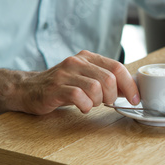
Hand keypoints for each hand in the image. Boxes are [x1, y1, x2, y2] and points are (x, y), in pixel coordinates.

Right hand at [15, 50, 139, 114]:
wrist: (28, 89)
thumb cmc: (62, 87)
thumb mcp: (85, 78)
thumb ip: (106, 81)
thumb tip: (130, 90)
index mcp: (88, 57)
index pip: (117, 67)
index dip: (130, 85)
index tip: (135, 99)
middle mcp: (77, 61)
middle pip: (109, 78)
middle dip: (113, 96)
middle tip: (105, 102)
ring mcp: (65, 74)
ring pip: (96, 87)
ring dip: (98, 102)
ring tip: (90, 104)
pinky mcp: (55, 88)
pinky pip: (79, 97)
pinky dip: (85, 106)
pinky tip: (81, 107)